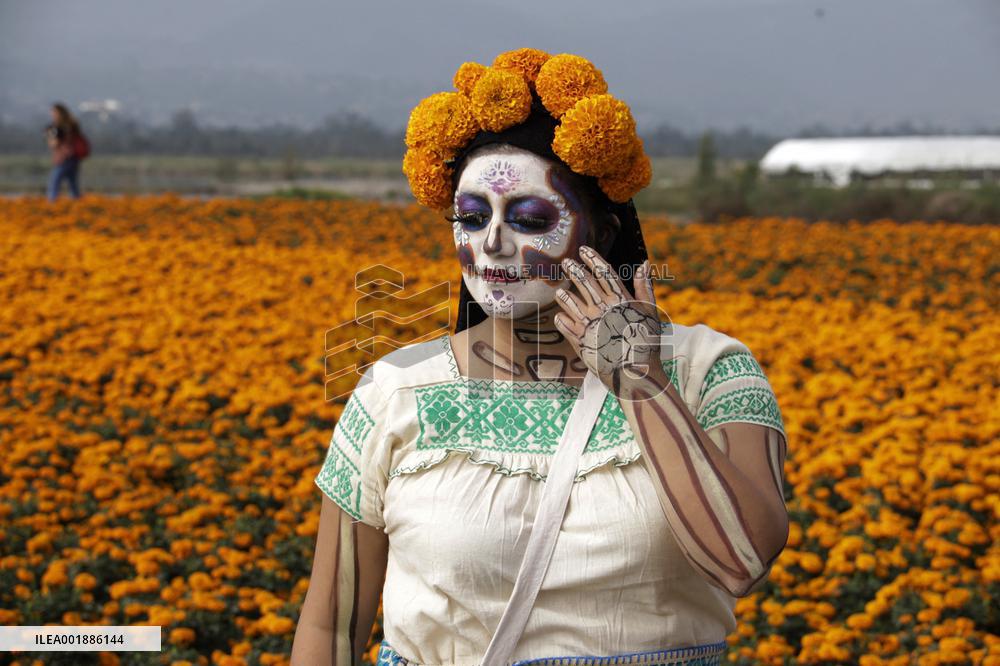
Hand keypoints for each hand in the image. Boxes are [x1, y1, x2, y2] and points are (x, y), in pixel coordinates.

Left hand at [552, 245, 663, 392]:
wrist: (635, 373)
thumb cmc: (646, 343)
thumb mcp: (650, 312)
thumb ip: (644, 288)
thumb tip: (643, 264)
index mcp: (620, 300)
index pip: (604, 273)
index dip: (593, 259)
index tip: (583, 250)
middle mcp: (602, 308)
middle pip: (584, 283)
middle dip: (574, 270)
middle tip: (565, 262)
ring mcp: (589, 324)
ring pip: (571, 302)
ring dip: (564, 295)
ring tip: (559, 291)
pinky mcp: (580, 341)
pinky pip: (565, 325)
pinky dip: (561, 319)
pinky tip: (558, 316)